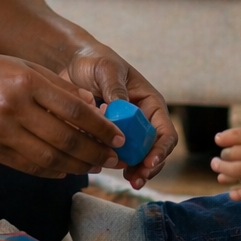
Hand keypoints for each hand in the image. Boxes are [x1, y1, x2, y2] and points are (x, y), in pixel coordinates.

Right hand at [0, 51, 123, 178]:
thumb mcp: (22, 66)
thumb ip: (57, 87)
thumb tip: (92, 108)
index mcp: (26, 82)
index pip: (75, 111)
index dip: (101, 128)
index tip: (119, 137)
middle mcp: (14, 108)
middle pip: (66, 139)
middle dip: (95, 152)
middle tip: (113, 158)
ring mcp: (0, 133)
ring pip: (50, 159)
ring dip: (77, 166)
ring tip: (93, 167)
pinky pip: (29, 166)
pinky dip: (52, 171)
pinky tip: (66, 170)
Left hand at [62, 45, 177, 188]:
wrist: (75, 63)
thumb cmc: (97, 60)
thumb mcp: (108, 70)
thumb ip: (116, 89)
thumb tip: (120, 110)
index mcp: (150, 103)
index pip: (165, 131)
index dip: (161, 149)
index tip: (149, 161)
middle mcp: (142, 120)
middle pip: (154, 150)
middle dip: (149, 166)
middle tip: (137, 179)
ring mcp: (126, 131)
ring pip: (137, 157)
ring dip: (135, 170)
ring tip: (130, 180)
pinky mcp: (109, 136)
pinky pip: (115, 155)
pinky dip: (113, 164)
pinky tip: (105, 168)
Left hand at [211, 105, 240, 199]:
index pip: (237, 135)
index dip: (224, 138)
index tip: (218, 140)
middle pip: (234, 154)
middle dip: (223, 157)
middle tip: (218, 160)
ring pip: (238, 172)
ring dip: (224, 173)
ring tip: (219, 173)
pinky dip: (238, 194)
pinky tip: (231, 193)